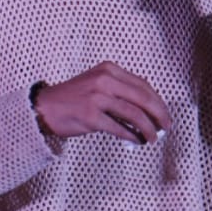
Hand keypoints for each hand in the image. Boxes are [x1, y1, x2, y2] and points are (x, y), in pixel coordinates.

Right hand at [33, 63, 170, 144]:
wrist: (45, 107)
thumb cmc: (73, 98)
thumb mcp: (98, 82)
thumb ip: (121, 88)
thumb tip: (149, 104)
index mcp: (109, 69)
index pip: (143, 85)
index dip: (158, 102)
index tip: (164, 114)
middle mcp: (104, 80)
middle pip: (143, 98)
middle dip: (159, 115)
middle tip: (166, 127)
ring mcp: (97, 98)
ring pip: (135, 114)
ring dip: (148, 128)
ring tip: (153, 137)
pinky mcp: (91, 116)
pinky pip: (119, 128)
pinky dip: (132, 136)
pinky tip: (136, 141)